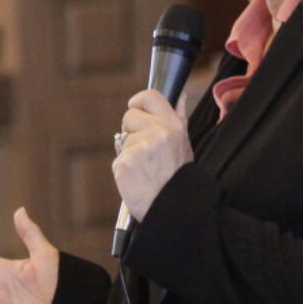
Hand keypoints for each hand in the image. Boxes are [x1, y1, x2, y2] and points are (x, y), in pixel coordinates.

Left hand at [113, 89, 192, 221]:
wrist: (174, 208)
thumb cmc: (178, 176)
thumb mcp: (184, 144)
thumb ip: (179, 117)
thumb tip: (181, 96)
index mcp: (173, 124)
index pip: (149, 96)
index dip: (139, 103)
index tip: (136, 110)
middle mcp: (157, 132)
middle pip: (129, 116)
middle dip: (132, 131)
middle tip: (145, 150)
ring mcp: (139, 147)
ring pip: (122, 139)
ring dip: (129, 152)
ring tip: (145, 168)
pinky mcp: (124, 163)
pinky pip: (117, 159)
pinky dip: (124, 169)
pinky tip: (138, 178)